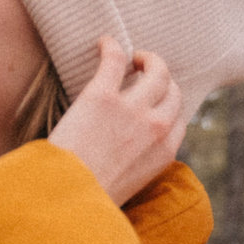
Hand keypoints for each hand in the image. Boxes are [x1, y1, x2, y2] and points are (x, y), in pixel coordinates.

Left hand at [48, 36, 186, 207]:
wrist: (64, 200)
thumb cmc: (88, 199)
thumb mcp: (126, 189)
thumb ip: (135, 169)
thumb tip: (124, 161)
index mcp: (165, 153)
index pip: (178, 119)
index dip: (167, 107)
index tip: (154, 102)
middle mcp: (156, 127)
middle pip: (172, 91)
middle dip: (162, 78)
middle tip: (144, 72)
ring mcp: (132, 109)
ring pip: (156, 70)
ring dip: (147, 59)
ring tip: (133, 57)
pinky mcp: (102, 96)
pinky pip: (115, 59)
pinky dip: (112, 47)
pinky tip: (104, 42)